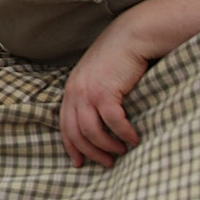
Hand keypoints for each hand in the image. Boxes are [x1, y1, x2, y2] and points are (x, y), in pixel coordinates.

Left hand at [59, 24, 149, 167]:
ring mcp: (88, 92)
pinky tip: (134, 139)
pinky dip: (124, 134)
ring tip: (121, 151)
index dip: (71, 147)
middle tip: (106, 163)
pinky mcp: (106, 92)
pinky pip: (113, 122)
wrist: (132, 35)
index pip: (65, 126)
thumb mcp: (97, 76)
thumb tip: (98, 121)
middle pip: (76, 133)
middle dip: (90, 152)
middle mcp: (75, 92)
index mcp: (71, 90)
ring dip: (108, 146)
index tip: (79, 163)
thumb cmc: (119, 57)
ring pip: (93, 132)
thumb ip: (92, 95)